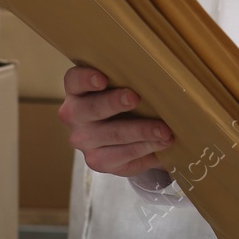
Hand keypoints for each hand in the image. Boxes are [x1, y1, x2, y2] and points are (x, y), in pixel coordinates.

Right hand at [58, 65, 174, 176]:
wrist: (123, 138)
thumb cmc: (124, 103)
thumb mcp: (122, 88)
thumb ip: (129, 81)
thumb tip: (159, 77)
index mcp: (77, 90)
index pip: (74, 80)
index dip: (85, 79)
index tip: (102, 79)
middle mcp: (74, 115)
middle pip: (91, 108)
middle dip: (114, 102)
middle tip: (135, 98)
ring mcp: (83, 140)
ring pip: (113, 134)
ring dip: (141, 131)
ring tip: (164, 130)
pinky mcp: (97, 161)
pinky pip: (122, 155)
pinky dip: (145, 148)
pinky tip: (161, 143)